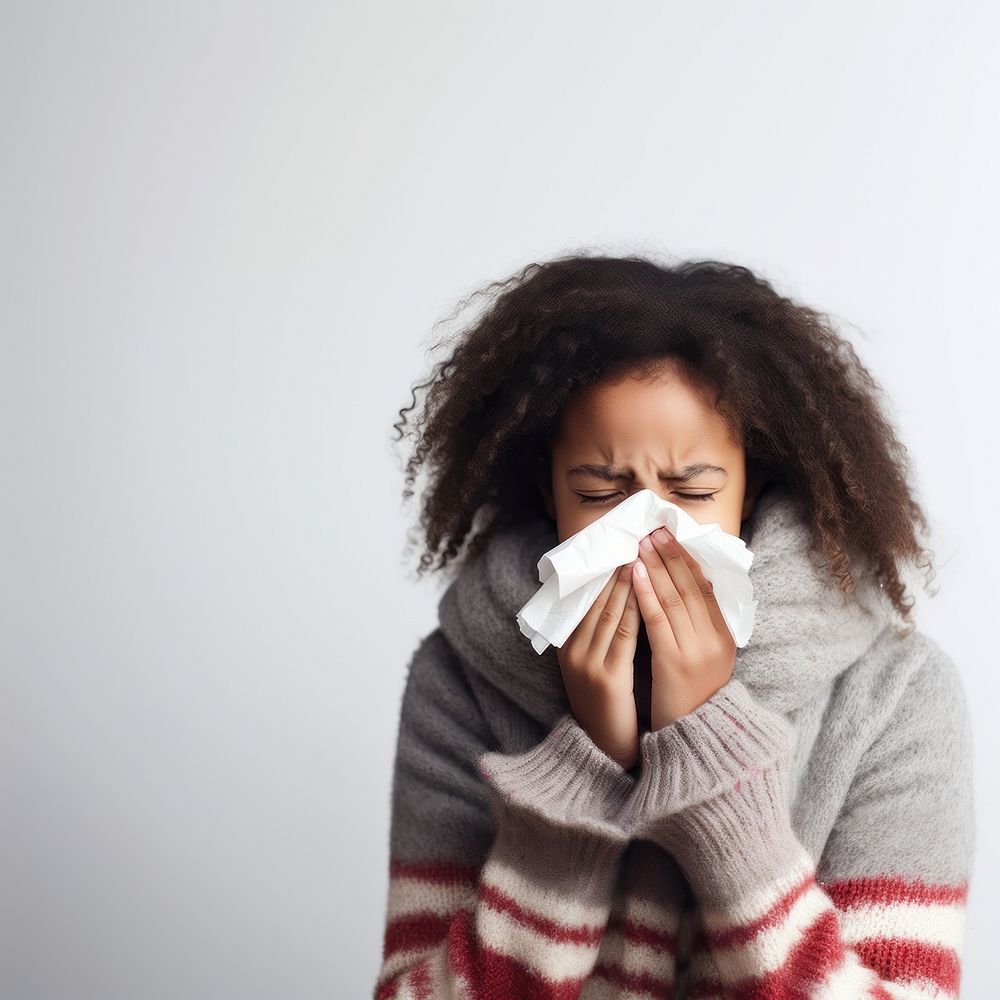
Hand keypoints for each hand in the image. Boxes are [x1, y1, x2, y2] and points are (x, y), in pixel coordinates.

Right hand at [555, 561, 641, 770]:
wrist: (605, 748)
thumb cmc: (606, 704)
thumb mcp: (594, 665)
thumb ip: (598, 635)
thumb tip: (616, 598)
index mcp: (567, 645)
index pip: (587, 600)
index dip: (606, 573)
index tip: (622, 548)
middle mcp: (573, 651)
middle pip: (597, 600)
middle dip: (618, 570)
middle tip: (635, 541)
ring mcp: (587, 664)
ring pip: (610, 612)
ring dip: (628, 582)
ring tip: (643, 556)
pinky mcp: (607, 678)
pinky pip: (624, 635)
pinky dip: (637, 609)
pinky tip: (649, 593)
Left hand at [632, 525, 736, 729]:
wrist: (692, 736)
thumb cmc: (691, 695)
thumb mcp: (706, 658)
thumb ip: (700, 627)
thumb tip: (686, 587)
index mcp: (725, 637)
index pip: (706, 587)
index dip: (688, 559)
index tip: (672, 536)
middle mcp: (715, 640)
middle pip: (691, 587)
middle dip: (671, 556)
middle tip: (654, 531)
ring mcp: (696, 651)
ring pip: (675, 598)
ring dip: (657, 567)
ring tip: (642, 545)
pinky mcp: (674, 662)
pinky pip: (659, 620)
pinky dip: (648, 594)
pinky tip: (637, 575)